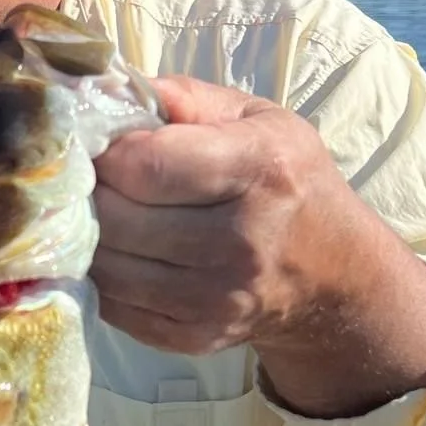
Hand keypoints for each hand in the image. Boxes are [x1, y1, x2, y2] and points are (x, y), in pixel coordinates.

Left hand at [90, 75, 425, 418]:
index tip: (103, 144)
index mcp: (259, 170)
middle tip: (95, 179)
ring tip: (106, 212)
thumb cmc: (286, 179)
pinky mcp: (194, 336)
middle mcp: (241, 240)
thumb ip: (184, 97)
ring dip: (92, 235)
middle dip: (91, 192)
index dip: (107, 151)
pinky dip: (106, 275)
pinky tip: (124, 252)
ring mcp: (217, 297)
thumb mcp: (257, 118)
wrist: (333, 275)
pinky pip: (113, 303)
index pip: (145, 165)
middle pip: (116, 217)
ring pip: (106, 264)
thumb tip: (110, 89)